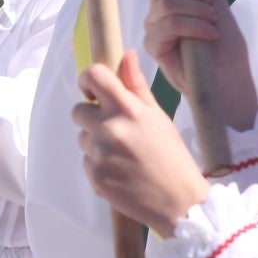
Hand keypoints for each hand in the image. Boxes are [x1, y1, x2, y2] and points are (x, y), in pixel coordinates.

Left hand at [73, 51, 208, 237]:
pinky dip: (99, 165)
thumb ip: (137, 86)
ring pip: (82, 137)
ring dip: (96, 142)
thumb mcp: (159, 117)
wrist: (179, 203)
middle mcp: (110, 129)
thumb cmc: (172, 156)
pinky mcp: (95, 177)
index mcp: (128, 110)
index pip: (93, 77)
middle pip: (78, 110)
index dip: (88, 80)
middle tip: (116, 130)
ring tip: (124, 155)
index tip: (93, 90)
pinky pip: (86, 161)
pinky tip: (121, 172)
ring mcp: (100, 154)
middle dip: (92, 116)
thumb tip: (126, 54)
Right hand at [140, 0, 256, 130]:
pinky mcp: (155, 46)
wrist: (230, 80)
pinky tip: (207, 36)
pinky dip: (193, 26)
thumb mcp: (217, 2)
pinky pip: (168, 25)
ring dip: (196, 9)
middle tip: (209, 4)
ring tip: (212, 24)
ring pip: (164, 2)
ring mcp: (154, 27)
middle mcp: (158, 8)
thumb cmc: (226, 46)